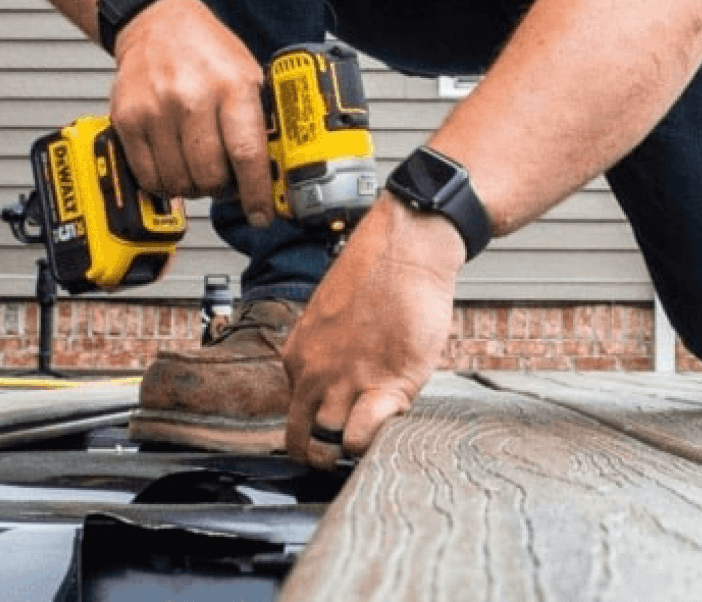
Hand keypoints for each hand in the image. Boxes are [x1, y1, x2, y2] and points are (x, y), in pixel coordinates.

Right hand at [107, 0, 272, 224]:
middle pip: (210, 175)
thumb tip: (274, 172)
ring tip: (200, 169)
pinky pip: (148, 176)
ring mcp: (155, 110)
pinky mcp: (126, 120)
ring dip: (194, 187)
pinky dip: (165, 182)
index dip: (256, 193)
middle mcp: (192, 98)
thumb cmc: (207, 50)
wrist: (157, 23)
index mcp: (232, 86)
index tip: (261, 213)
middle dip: (224, 190)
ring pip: (178, 182)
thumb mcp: (249, 75)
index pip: (247, 154)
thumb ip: (258, 121)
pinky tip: (175, 165)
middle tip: (228, 183)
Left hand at [284, 195, 463, 465]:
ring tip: (367, 443)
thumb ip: (328, 352)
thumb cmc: (379, 273)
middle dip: (318, 454)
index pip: (294, 412)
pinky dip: (369, 444)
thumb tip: (340, 377)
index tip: (332, 424)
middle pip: (301, 439)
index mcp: (299, 355)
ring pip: (326, 446)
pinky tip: (385, 427)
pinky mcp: (385, 387)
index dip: (315, 423)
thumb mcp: (333, 316)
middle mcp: (314, 373)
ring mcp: (347, 383)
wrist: (407, 247)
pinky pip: (360, 438)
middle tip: (340, 455)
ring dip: (344, 453)